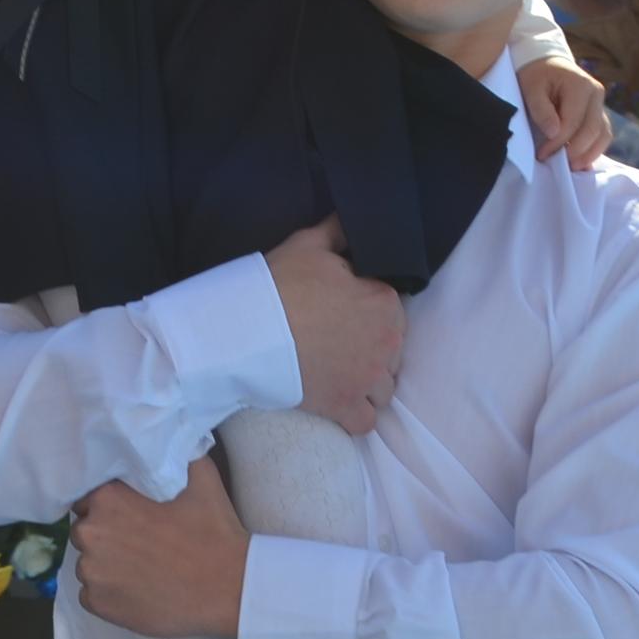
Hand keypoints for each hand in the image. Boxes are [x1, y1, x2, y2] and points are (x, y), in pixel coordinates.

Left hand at [68, 457, 249, 638]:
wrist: (227, 589)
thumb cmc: (212, 532)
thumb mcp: (200, 477)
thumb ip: (175, 454)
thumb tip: (168, 439)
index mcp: (108, 499)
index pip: (87, 496)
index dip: (108, 505)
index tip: (129, 514)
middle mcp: (91, 533)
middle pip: (86, 530)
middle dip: (106, 534)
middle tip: (138, 542)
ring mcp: (92, 572)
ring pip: (88, 563)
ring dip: (106, 564)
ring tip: (140, 568)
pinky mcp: (98, 604)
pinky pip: (92, 593)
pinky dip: (109, 592)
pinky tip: (137, 589)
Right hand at [262, 219, 403, 434]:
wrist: (246, 332)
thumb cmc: (280, 285)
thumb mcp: (310, 244)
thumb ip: (340, 231)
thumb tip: (354, 217)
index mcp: (384, 302)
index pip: (391, 309)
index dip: (367, 309)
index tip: (343, 312)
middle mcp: (387, 344)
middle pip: (392, 352)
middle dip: (371, 348)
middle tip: (337, 341)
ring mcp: (367, 380)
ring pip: (384, 388)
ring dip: (368, 383)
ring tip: (339, 372)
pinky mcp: (346, 408)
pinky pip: (367, 421)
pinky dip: (356, 414)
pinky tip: (338, 401)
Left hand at [517, 56, 612, 171]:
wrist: (545, 63)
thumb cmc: (536, 75)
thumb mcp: (531, 88)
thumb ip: (541, 110)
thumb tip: (554, 133)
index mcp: (581, 85)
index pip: (573, 121)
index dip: (559, 142)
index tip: (542, 155)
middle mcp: (596, 94)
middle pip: (592, 130)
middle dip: (575, 151)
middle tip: (557, 165)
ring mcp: (601, 104)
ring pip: (603, 135)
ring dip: (589, 155)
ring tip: (571, 167)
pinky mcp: (599, 113)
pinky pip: (603, 135)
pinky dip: (594, 150)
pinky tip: (581, 162)